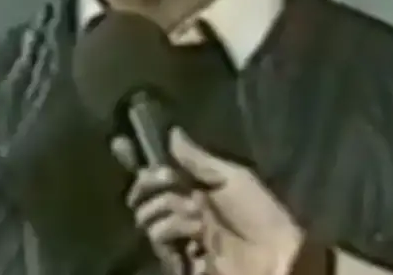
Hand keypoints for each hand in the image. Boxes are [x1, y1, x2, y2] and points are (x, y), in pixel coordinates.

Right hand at [113, 129, 304, 274]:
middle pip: (145, 193)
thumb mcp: (233, 178)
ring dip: (170, 212)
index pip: (159, 171)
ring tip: (197, 217)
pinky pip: (161, 241)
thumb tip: (172, 133)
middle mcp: (184, 208)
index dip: (138, 159)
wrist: (273, 254)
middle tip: (171, 184)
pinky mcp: (179, 259)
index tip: (119, 144)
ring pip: (149, 217)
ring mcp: (180, 235)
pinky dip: (173, 234)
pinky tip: (192, 235)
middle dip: (150, 185)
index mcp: (197, 187)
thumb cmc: (258, 212)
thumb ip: (199, 160)